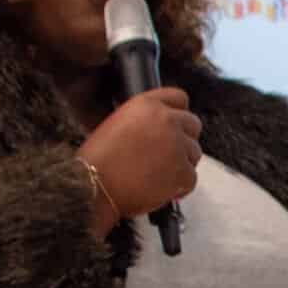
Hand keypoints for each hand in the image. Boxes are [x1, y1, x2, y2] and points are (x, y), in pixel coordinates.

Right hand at [76, 87, 200, 229]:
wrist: (93, 187)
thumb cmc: (98, 162)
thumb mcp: (117, 125)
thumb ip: (144, 122)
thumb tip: (161, 133)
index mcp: (147, 104)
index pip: (179, 98)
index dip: (178, 113)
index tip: (175, 126)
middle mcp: (166, 120)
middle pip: (193, 124)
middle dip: (183, 140)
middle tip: (167, 157)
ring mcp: (177, 145)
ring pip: (194, 153)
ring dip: (181, 164)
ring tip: (157, 176)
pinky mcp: (183, 171)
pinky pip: (191, 179)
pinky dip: (179, 188)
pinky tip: (159, 189)